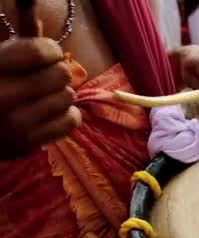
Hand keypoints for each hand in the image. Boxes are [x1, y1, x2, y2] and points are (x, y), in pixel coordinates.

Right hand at [0, 38, 80, 158]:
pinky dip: (68, 115)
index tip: (50, 54)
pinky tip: (53, 113)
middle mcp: (1, 96)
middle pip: (60, 74)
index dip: (52, 50)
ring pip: (68, 97)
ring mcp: (16, 124)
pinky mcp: (30, 143)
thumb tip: (31, 1)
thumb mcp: (0, 59)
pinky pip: (72, 121)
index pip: (39, 51)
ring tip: (46, 97)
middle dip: (57, 73)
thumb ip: (21, 41)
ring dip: (62, 94)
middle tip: (46, 79)